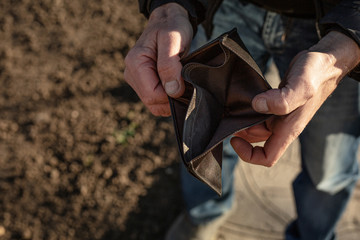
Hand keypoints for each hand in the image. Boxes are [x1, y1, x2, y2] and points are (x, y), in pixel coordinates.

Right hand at [124, 3, 192, 115]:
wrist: (168, 21)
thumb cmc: (171, 27)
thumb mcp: (172, 40)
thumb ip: (170, 65)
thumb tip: (172, 91)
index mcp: (135, 63)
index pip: (152, 95)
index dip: (171, 96)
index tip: (184, 85)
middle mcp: (131, 73)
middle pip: (152, 102)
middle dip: (170, 98)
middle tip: (185, 84)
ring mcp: (136, 80)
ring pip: (154, 103)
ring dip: (170, 99)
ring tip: (180, 82)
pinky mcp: (143, 83)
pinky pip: (156, 100)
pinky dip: (168, 98)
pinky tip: (176, 85)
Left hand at [231, 31, 359, 166]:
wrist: (325, 60)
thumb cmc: (316, 74)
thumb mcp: (301, 87)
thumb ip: (281, 100)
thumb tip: (257, 105)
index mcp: (289, 129)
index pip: (267, 157)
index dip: (248, 154)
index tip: (235, 139)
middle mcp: (283, 125)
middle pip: (257, 142)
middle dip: (241, 134)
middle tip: (228, 117)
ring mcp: (280, 115)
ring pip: (256, 126)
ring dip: (243, 122)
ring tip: (231, 108)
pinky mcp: (276, 103)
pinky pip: (259, 113)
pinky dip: (248, 110)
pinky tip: (241, 99)